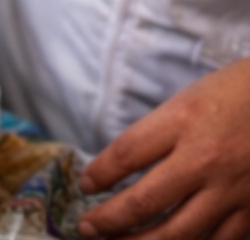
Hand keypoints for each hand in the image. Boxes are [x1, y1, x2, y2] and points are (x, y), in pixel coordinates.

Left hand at [78, 57, 249, 239]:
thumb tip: (120, 168)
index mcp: (182, 121)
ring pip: (178, 233)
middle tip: (86, 227)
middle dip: (108, 220)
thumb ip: (156, 135)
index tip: (85, 186)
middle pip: (144, 202)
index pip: (125, 154)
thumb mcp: (186, 101)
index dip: (98, 175)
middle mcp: (204, 159)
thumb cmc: (234, 94)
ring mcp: (231, 189)